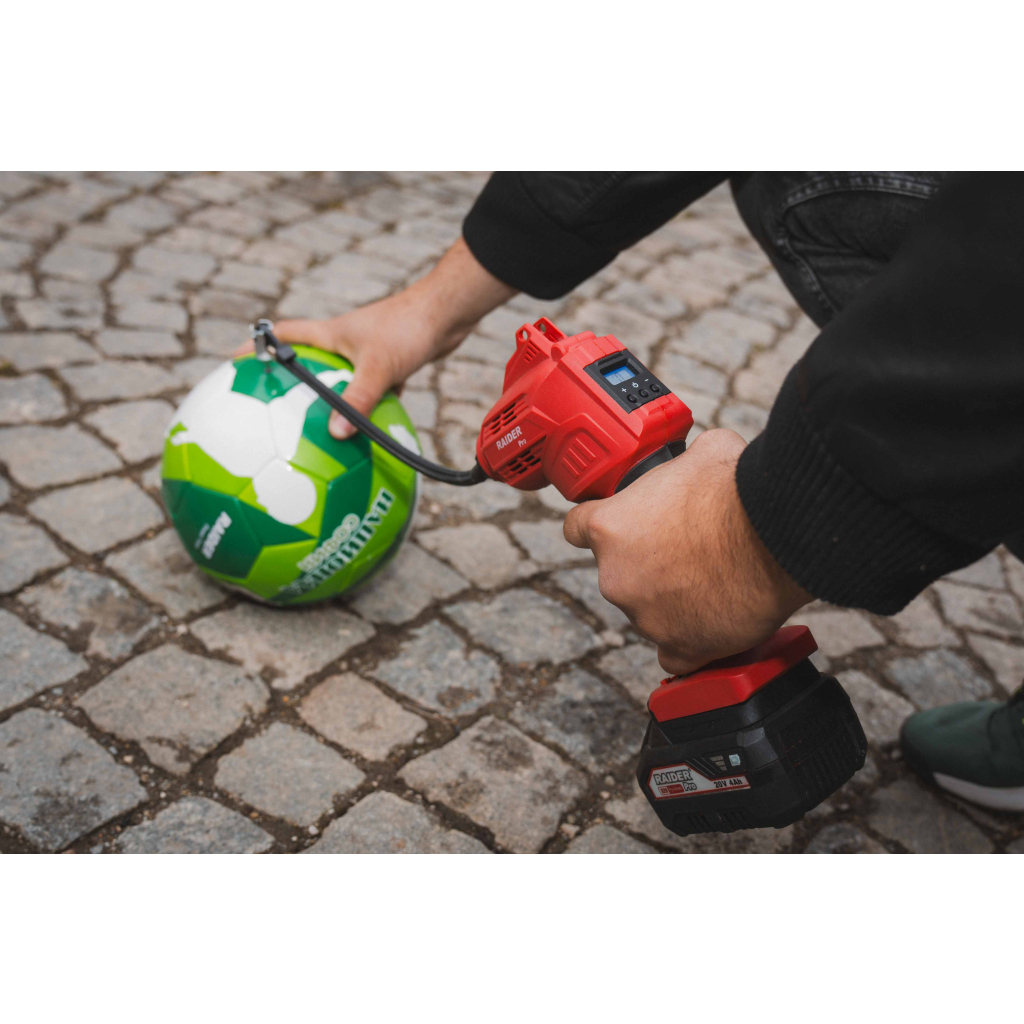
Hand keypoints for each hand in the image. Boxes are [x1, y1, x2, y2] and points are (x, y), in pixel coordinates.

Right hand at [235, 237, 516, 437]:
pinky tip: (364, 438)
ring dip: (329, 403)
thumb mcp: (379, 367)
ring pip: (340, 382)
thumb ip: (357, 400)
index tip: (231, 363)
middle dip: (290, 384)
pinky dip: (365, 413)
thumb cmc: (409, 329)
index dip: (256, 347)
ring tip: (313, 431)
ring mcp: (367, 354)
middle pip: (308, 363)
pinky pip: (370, 395)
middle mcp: (344, 342)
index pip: (283, 337)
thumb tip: (333, 434)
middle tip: (270, 409)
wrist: (449, 312)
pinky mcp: (390, 366)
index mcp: (330, 334)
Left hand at [563, 429, 811, 675]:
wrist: (773, 535)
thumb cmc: (734, 490)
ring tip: (713, 580)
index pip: (577, 529)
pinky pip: (675, 652)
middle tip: (687, 550)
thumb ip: (681, 464)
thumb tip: (696, 461)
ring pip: (648, 610)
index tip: (621, 527)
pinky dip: (690, 641)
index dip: (601, 525)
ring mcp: (644, 617)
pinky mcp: (679, 647)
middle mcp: (615, 577)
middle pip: (618, 572)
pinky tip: (709, 624)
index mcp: (608, 527)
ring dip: (671, 599)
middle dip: (646, 563)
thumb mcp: (701, 452)